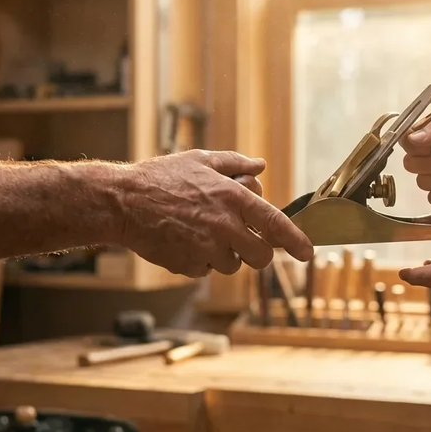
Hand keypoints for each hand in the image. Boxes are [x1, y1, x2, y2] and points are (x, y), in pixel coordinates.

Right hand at [120, 150, 312, 276]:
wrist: (122, 202)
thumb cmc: (161, 177)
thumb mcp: (201, 161)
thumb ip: (235, 164)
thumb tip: (261, 166)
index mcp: (233, 198)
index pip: (276, 224)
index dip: (296, 241)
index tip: (308, 253)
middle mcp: (225, 226)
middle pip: (261, 256)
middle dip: (258, 252)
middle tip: (246, 242)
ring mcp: (206, 249)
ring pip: (233, 266)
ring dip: (225, 255)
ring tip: (202, 233)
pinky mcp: (188, 265)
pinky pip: (206, 271)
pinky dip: (200, 260)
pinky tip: (184, 240)